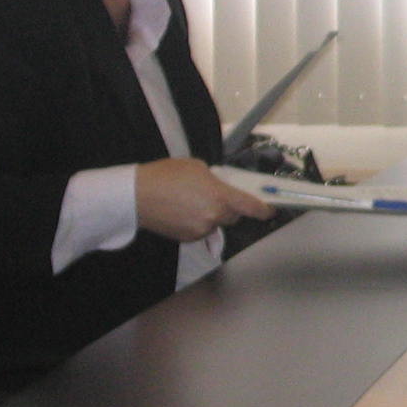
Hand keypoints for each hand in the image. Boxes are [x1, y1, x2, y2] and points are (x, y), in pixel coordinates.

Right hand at [134, 158, 276, 242]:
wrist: (136, 196)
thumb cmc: (166, 175)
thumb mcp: (197, 167)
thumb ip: (216, 180)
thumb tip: (223, 188)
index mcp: (220, 197)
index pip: (252, 208)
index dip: (264, 210)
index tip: (270, 209)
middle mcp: (214, 217)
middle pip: (233, 216)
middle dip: (230, 208)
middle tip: (216, 196)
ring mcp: (201, 230)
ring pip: (216, 224)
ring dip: (212, 215)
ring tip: (191, 201)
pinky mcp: (188, 239)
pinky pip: (201, 230)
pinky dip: (198, 222)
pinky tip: (182, 211)